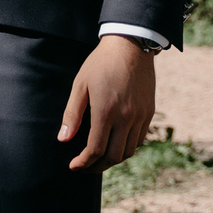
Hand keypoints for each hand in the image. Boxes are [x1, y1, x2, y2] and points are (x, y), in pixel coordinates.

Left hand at [59, 34, 157, 171]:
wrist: (130, 45)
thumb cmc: (100, 63)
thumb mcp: (80, 85)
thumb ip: (72, 114)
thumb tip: (63, 139)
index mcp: (106, 111)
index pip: (96, 149)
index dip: (83, 162)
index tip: (74, 166)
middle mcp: (126, 117)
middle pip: (113, 156)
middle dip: (97, 167)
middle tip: (85, 167)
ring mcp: (140, 116)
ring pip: (128, 151)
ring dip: (113, 159)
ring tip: (99, 158)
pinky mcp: (149, 112)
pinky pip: (139, 139)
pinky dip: (126, 148)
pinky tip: (115, 144)